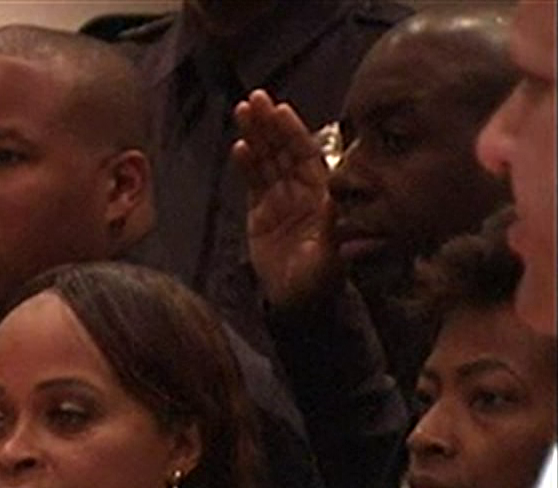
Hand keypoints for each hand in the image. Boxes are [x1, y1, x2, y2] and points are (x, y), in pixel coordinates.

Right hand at [233, 89, 340, 309]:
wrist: (298, 302)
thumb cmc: (321, 279)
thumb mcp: (331, 253)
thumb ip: (332, 224)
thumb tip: (335, 196)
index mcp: (322, 194)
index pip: (306, 155)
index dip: (293, 133)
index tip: (281, 111)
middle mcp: (301, 191)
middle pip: (283, 150)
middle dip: (269, 124)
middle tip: (255, 99)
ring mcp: (279, 200)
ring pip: (266, 160)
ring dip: (255, 136)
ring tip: (242, 111)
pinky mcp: (259, 214)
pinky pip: (252, 183)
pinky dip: (245, 165)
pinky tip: (238, 148)